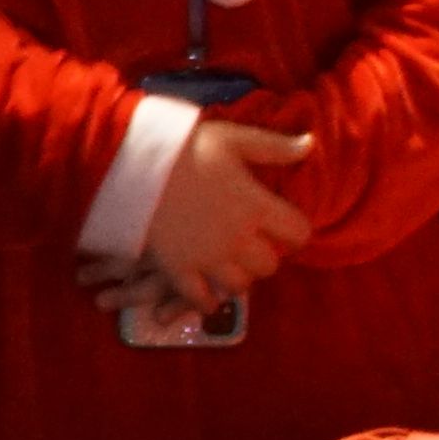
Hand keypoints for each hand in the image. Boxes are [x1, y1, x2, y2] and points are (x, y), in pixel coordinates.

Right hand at [136, 113, 315, 310]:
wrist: (126, 166)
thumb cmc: (181, 149)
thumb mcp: (231, 139)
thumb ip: (273, 147)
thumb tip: (311, 144)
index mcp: (256, 205)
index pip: (298, 234)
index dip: (294, 232)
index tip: (283, 228)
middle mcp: (237, 238)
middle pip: (269, 266)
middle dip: (264, 258)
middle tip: (251, 247)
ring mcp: (206, 258)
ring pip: (239, 286)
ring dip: (237, 278)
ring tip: (228, 267)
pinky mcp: (176, 269)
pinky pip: (200, 299)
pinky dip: (206, 300)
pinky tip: (205, 292)